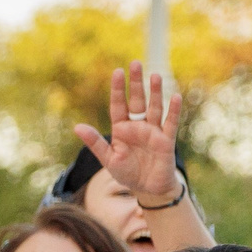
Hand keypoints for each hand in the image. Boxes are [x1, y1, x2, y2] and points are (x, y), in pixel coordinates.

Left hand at [72, 64, 184, 205]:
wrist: (147, 188)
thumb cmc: (127, 172)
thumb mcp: (108, 159)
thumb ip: (95, 142)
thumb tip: (77, 127)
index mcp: (121, 129)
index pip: (118, 105)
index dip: (118, 89)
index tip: (117, 71)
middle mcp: (138, 126)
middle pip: (137, 101)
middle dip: (136, 83)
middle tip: (135, 63)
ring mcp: (153, 131)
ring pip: (155, 107)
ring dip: (155, 92)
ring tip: (154, 75)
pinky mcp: (166, 140)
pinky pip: (170, 123)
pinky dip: (173, 110)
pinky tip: (174, 96)